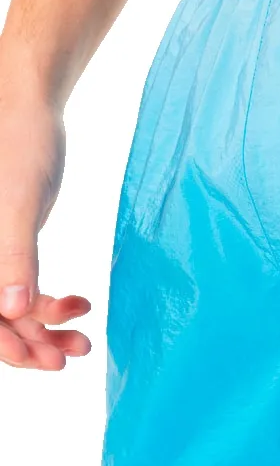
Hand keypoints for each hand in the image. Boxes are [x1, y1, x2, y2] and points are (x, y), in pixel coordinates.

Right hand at [0, 76, 91, 367]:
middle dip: (27, 342)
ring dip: (44, 329)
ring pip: (9, 310)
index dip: (1, 344)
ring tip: (84, 341)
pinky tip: (81, 303)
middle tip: (71, 356)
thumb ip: (13, 256)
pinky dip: (50, 302)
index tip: (39, 360)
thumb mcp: (18, 203)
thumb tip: (12, 311)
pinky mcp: (7, 247)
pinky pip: (23, 288)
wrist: (29, 106)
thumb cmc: (18, 143)